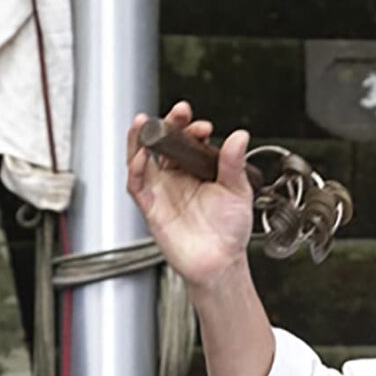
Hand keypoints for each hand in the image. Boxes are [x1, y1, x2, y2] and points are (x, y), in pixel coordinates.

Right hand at [127, 102, 254, 288]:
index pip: (187, 140)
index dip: (190, 128)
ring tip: (143, 122)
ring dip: (139, 140)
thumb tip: (240, 136)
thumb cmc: (230, 231)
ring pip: (142, 159)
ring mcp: (162, 191)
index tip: (200, 125)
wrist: (221, 262)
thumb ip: (234, 163)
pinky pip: (137, 185)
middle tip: (177, 113)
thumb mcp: (238, 191)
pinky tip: (140, 155)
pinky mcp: (151, 207)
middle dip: (166, 125)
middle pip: (162, 144)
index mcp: (196, 170)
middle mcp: (176, 178)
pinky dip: (136, 169)